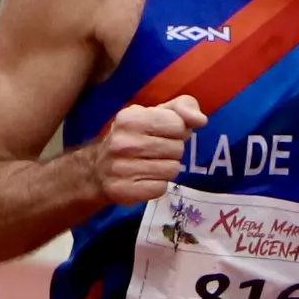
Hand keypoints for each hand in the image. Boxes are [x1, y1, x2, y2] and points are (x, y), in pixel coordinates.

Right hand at [82, 97, 200, 207]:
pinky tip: (144, 179)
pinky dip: (158, 185)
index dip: (176, 131)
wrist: (98, 170)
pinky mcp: (125, 191)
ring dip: (167, 169)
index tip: (162, 133)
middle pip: (177, 149)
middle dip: (172, 151)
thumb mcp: (155, 113)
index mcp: (130, 118)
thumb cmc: (133, 137)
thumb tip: (201, 120)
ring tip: (150, 165)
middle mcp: (123, 142)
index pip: (178, 125)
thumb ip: (182, 108)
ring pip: (172, 170)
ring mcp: (121, 168)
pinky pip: (162, 188)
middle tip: (154, 152)